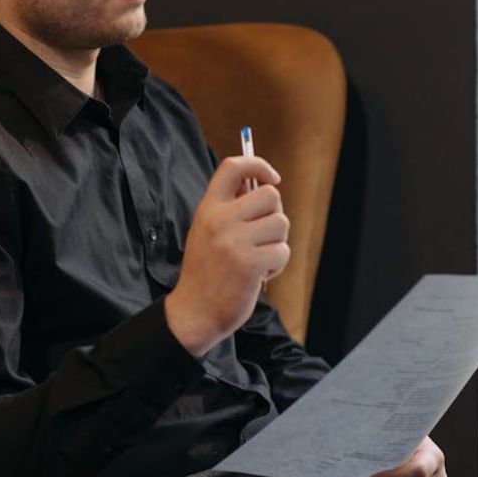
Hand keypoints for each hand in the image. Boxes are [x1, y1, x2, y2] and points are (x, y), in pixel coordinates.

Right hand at [165, 155, 288, 356]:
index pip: (232, 167)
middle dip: (274, 215)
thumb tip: (261, 183)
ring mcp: (234, 241)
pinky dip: (277, 265)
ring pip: (281, 223)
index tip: (272, 178)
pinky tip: (259, 275)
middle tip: (262, 236)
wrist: (194, 312)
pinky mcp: (250, 264)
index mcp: (207, 208)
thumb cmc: (206, 272)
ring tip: (258, 259)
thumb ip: (230, 207)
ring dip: (277, 243)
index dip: (258, 164)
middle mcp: (219, 220)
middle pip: (270, 195)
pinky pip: (283, 251)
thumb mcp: (207, 231)